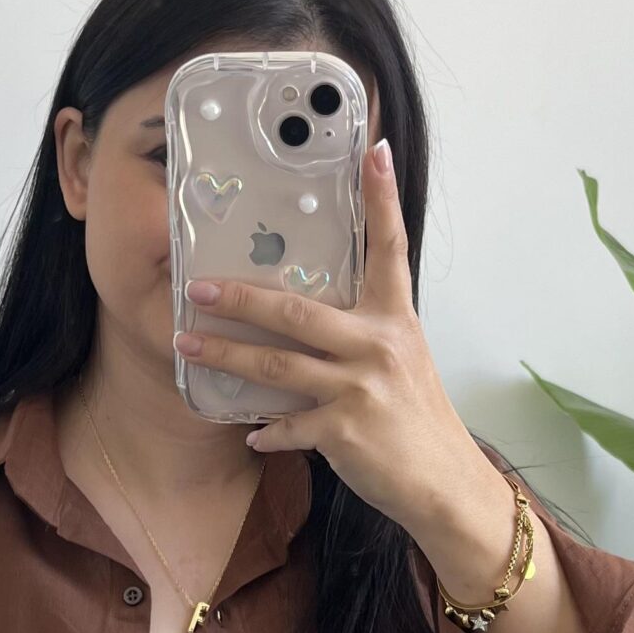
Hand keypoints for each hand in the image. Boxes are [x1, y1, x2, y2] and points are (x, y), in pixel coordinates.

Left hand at [173, 137, 480, 531]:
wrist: (445, 484)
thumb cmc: (418, 420)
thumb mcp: (403, 361)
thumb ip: (362, 333)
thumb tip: (307, 316)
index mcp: (396, 319)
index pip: (390, 247)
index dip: (382, 197)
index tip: (374, 148)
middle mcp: (378, 345)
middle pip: (296, 310)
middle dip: (240, 298)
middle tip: (197, 287)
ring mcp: (361, 388)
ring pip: (277, 364)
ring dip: (225, 356)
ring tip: (188, 344)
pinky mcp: (346, 431)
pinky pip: (288, 425)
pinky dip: (267, 431)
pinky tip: (251, 434)